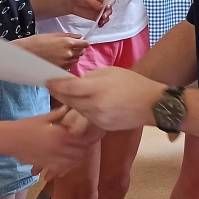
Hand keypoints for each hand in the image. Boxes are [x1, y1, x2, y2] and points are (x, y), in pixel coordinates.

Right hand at [9, 107, 100, 179]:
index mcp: (61, 135)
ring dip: (76, 158)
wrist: (10, 139)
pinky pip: (60, 168)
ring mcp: (53, 158)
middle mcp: (60, 149)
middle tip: (85, 144)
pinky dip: (65, 167)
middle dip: (83, 148)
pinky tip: (66, 164)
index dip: (87, 137)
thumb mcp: (43, 118)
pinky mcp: (46, 165)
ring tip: (77, 154)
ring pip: (72, 162)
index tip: (90, 134)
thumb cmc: (26, 126)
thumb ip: (58, 114)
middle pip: (79, 152)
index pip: (81, 139)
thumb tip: (68, 107)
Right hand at [16, 33, 88, 68]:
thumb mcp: (55, 34)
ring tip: (64, 53)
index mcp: (68, 43)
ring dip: (73, 56)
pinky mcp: (59, 69)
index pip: (85, 44)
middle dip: (79, 49)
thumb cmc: (38, 41)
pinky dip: (67, 62)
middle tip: (72, 46)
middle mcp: (68, 54)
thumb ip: (69, 36)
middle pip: (81, 53)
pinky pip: (69, 66)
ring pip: (76, 60)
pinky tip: (60, 59)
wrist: (27, 53)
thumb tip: (80, 37)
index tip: (84, 42)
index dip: (85, 42)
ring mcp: (64, 63)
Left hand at [47, 66, 163, 130]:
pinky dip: (84, 110)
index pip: (69, 87)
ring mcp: (98, 118)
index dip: (55, 84)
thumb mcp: (111, 72)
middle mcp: (95, 105)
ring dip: (71, 102)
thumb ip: (91, 77)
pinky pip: (87, 117)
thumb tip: (77, 81)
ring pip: (77, 110)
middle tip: (51, 87)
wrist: (151, 104)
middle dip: (59, 93)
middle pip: (69, 100)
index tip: (47, 81)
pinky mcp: (102, 126)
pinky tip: (86, 104)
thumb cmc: (133, 83)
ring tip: (67, 94)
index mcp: (97, 88)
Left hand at [67, 0, 111, 26]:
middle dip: (108, 13)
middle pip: (109, 9)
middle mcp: (103, 5)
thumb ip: (95, 3)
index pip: (110, 0)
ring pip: (107, 16)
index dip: (110, 3)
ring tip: (101, 21)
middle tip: (103, 16)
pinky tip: (99, 25)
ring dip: (106, 19)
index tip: (107, 7)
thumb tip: (103, 7)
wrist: (72, 3)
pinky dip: (102, 23)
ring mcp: (100, 11)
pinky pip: (101, 21)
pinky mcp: (96, 17)